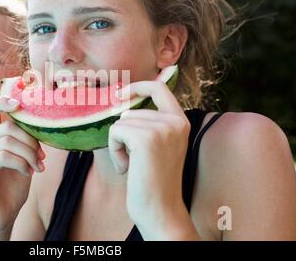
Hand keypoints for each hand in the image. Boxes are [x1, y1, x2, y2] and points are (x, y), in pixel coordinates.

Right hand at [0, 96, 43, 239]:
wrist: (3, 215)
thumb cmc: (14, 187)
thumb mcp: (25, 160)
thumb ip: (28, 142)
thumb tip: (41, 125)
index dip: (3, 101)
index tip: (19, 102)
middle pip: (8, 127)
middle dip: (30, 141)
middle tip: (42, 157)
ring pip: (7, 141)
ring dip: (29, 154)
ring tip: (38, 167)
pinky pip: (2, 156)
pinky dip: (20, 163)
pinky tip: (28, 173)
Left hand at [109, 80, 193, 237]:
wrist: (160, 210)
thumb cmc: (153, 180)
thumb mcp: (159, 145)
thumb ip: (150, 123)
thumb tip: (124, 105)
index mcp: (181, 121)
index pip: (159, 87)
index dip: (137, 86)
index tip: (119, 95)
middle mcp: (175, 121)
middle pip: (131, 112)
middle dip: (123, 135)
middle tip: (133, 159)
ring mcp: (162, 128)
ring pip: (121, 122)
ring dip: (118, 145)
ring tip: (132, 166)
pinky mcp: (146, 139)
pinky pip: (115, 131)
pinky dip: (114, 150)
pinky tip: (126, 168)